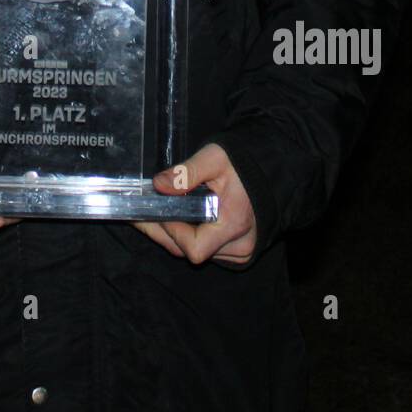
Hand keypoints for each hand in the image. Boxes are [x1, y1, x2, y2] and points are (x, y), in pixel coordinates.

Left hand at [132, 142, 257, 267]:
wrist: (271, 170)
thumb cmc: (243, 163)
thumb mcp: (214, 158)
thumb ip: (186, 172)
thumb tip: (159, 185)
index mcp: (234, 224)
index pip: (194, 247)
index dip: (171, 232)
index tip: (155, 211)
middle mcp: (240, 246)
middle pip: (190, 252)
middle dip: (163, 233)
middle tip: (140, 214)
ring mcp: (241, 251)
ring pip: (196, 253)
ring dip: (175, 236)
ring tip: (158, 213)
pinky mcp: (240, 251)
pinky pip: (208, 250)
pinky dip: (191, 237)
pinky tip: (180, 219)